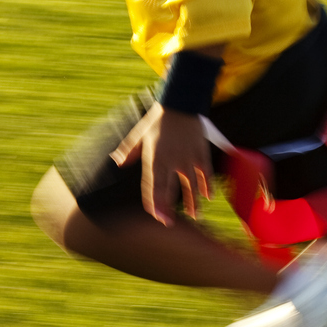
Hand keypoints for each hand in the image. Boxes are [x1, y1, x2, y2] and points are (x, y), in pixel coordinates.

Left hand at [114, 103, 213, 224]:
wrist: (180, 104)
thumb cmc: (156, 121)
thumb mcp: (139, 135)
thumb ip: (129, 151)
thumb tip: (117, 162)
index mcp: (154, 158)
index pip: (153, 186)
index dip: (154, 202)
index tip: (156, 215)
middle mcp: (171, 161)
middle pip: (170, 189)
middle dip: (168, 207)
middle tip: (168, 223)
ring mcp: (188, 159)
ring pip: (191, 186)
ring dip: (193, 202)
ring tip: (195, 216)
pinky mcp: (201, 154)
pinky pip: (205, 174)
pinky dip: (207, 186)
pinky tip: (209, 197)